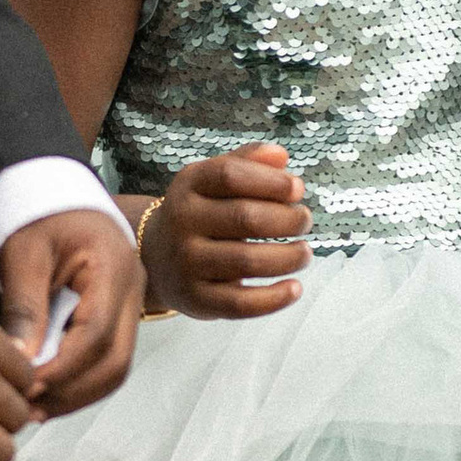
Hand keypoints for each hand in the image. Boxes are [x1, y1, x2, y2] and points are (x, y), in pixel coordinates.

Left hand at [0, 204, 142, 419]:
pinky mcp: (117, 318)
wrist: (56, 195)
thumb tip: (20, 361)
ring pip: (115, 368)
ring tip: (33, 407)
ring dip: (75, 394)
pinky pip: (106, 360)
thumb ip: (23, 306)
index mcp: (112, 267)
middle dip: (71, 391)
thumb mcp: (23, 252)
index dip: (62, 368)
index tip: (25, 385)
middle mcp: (131, 290)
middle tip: (26, 406)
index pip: (96, 333)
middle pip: (115, 360)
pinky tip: (45, 392)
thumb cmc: (39, 216)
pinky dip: (78, 382)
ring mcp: (130, 306)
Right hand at [137, 145, 310, 321]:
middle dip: (288, 220)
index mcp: (189, 185)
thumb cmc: (201, 213)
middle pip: (245, 218)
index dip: (271, 181)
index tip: (298, 189)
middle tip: (305, 221)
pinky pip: (240, 304)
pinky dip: (274, 299)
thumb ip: (247, 161)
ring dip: (288, 258)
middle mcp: (182, 222)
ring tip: (304, 253)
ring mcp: (187, 263)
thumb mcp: (213, 180)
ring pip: (247, 262)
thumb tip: (280, 156)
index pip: (230, 175)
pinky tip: (295, 288)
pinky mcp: (196, 299)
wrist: (155, 257)